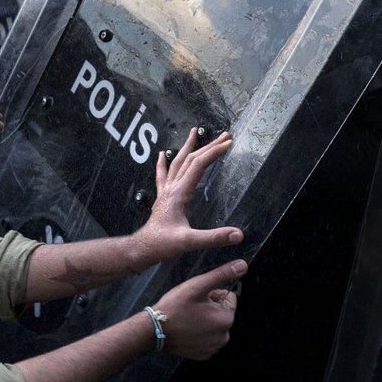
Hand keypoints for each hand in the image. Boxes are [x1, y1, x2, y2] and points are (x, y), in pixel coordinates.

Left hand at [134, 129, 241, 262]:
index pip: (198, 165)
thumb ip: (214, 238)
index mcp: (179, 193)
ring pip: (177, 162)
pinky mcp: (162, 197)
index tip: (228, 144)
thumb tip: (238, 234)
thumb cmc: (163, 244)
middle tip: (223, 135)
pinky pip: (163, 175)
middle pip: (190, 159)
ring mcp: (166, 191)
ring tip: (194, 133)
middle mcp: (172, 187)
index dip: (214, 153)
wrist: (143, 248)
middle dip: (208, 146)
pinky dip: (163, 162)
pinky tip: (162, 154)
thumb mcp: (190, 242)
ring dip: (188, 147)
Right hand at [153, 258, 244, 359]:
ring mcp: (213, 347)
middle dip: (209, 307)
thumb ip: (221, 275)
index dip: (213, 294)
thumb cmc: (174, 308)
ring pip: (213, 325)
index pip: (228, 298)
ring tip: (187, 317)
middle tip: (190, 307)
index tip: (198, 297)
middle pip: (221, 312)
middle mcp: (224, 336)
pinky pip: (206, 338)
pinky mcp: (203, 354)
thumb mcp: (197, 286)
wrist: (153, 330)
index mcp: (226, 319)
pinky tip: (186, 328)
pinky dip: (199, 333)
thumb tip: (242, 265)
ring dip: (204, 320)